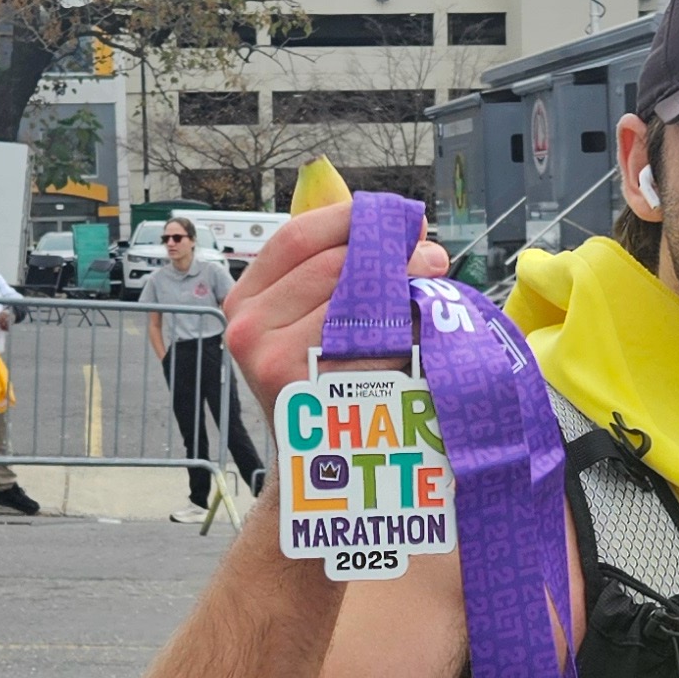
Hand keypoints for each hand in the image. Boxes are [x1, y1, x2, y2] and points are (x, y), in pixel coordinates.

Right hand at [223, 199, 449, 413]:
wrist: (313, 459)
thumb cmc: (320, 380)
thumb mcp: (310, 321)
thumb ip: (345, 270)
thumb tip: (411, 231)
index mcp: (246, 297)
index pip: (296, 236)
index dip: (350, 218)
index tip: (396, 218)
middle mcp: (248, 325)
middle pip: (332, 265)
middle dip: (391, 256)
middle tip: (432, 259)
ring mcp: (271, 359)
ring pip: (355, 302)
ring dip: (402, 294)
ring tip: (429, 298)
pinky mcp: (305, 389)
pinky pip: (369, 346)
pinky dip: (403, 337)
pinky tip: (420, 339)